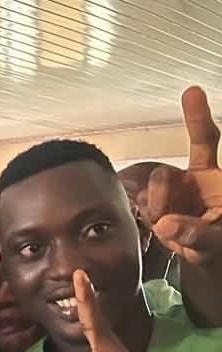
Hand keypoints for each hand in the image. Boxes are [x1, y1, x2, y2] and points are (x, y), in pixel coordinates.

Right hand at [138, 87, 221, 266]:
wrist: (207, 259)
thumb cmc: (218, 243)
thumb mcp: (216, 244)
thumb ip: (197, 235)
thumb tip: (166, 223)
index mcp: (215, 179)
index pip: (206, 141)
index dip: (197, 117)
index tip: (191, 91)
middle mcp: (191, 179)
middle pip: (163, 174)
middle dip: (158, 194)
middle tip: (161, 220)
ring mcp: (170, 192)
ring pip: (147, 190)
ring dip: (152, 210)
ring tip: (167, 230)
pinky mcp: (153, 204)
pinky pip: (138, 203)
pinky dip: (146, 216)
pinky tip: (160, 227)